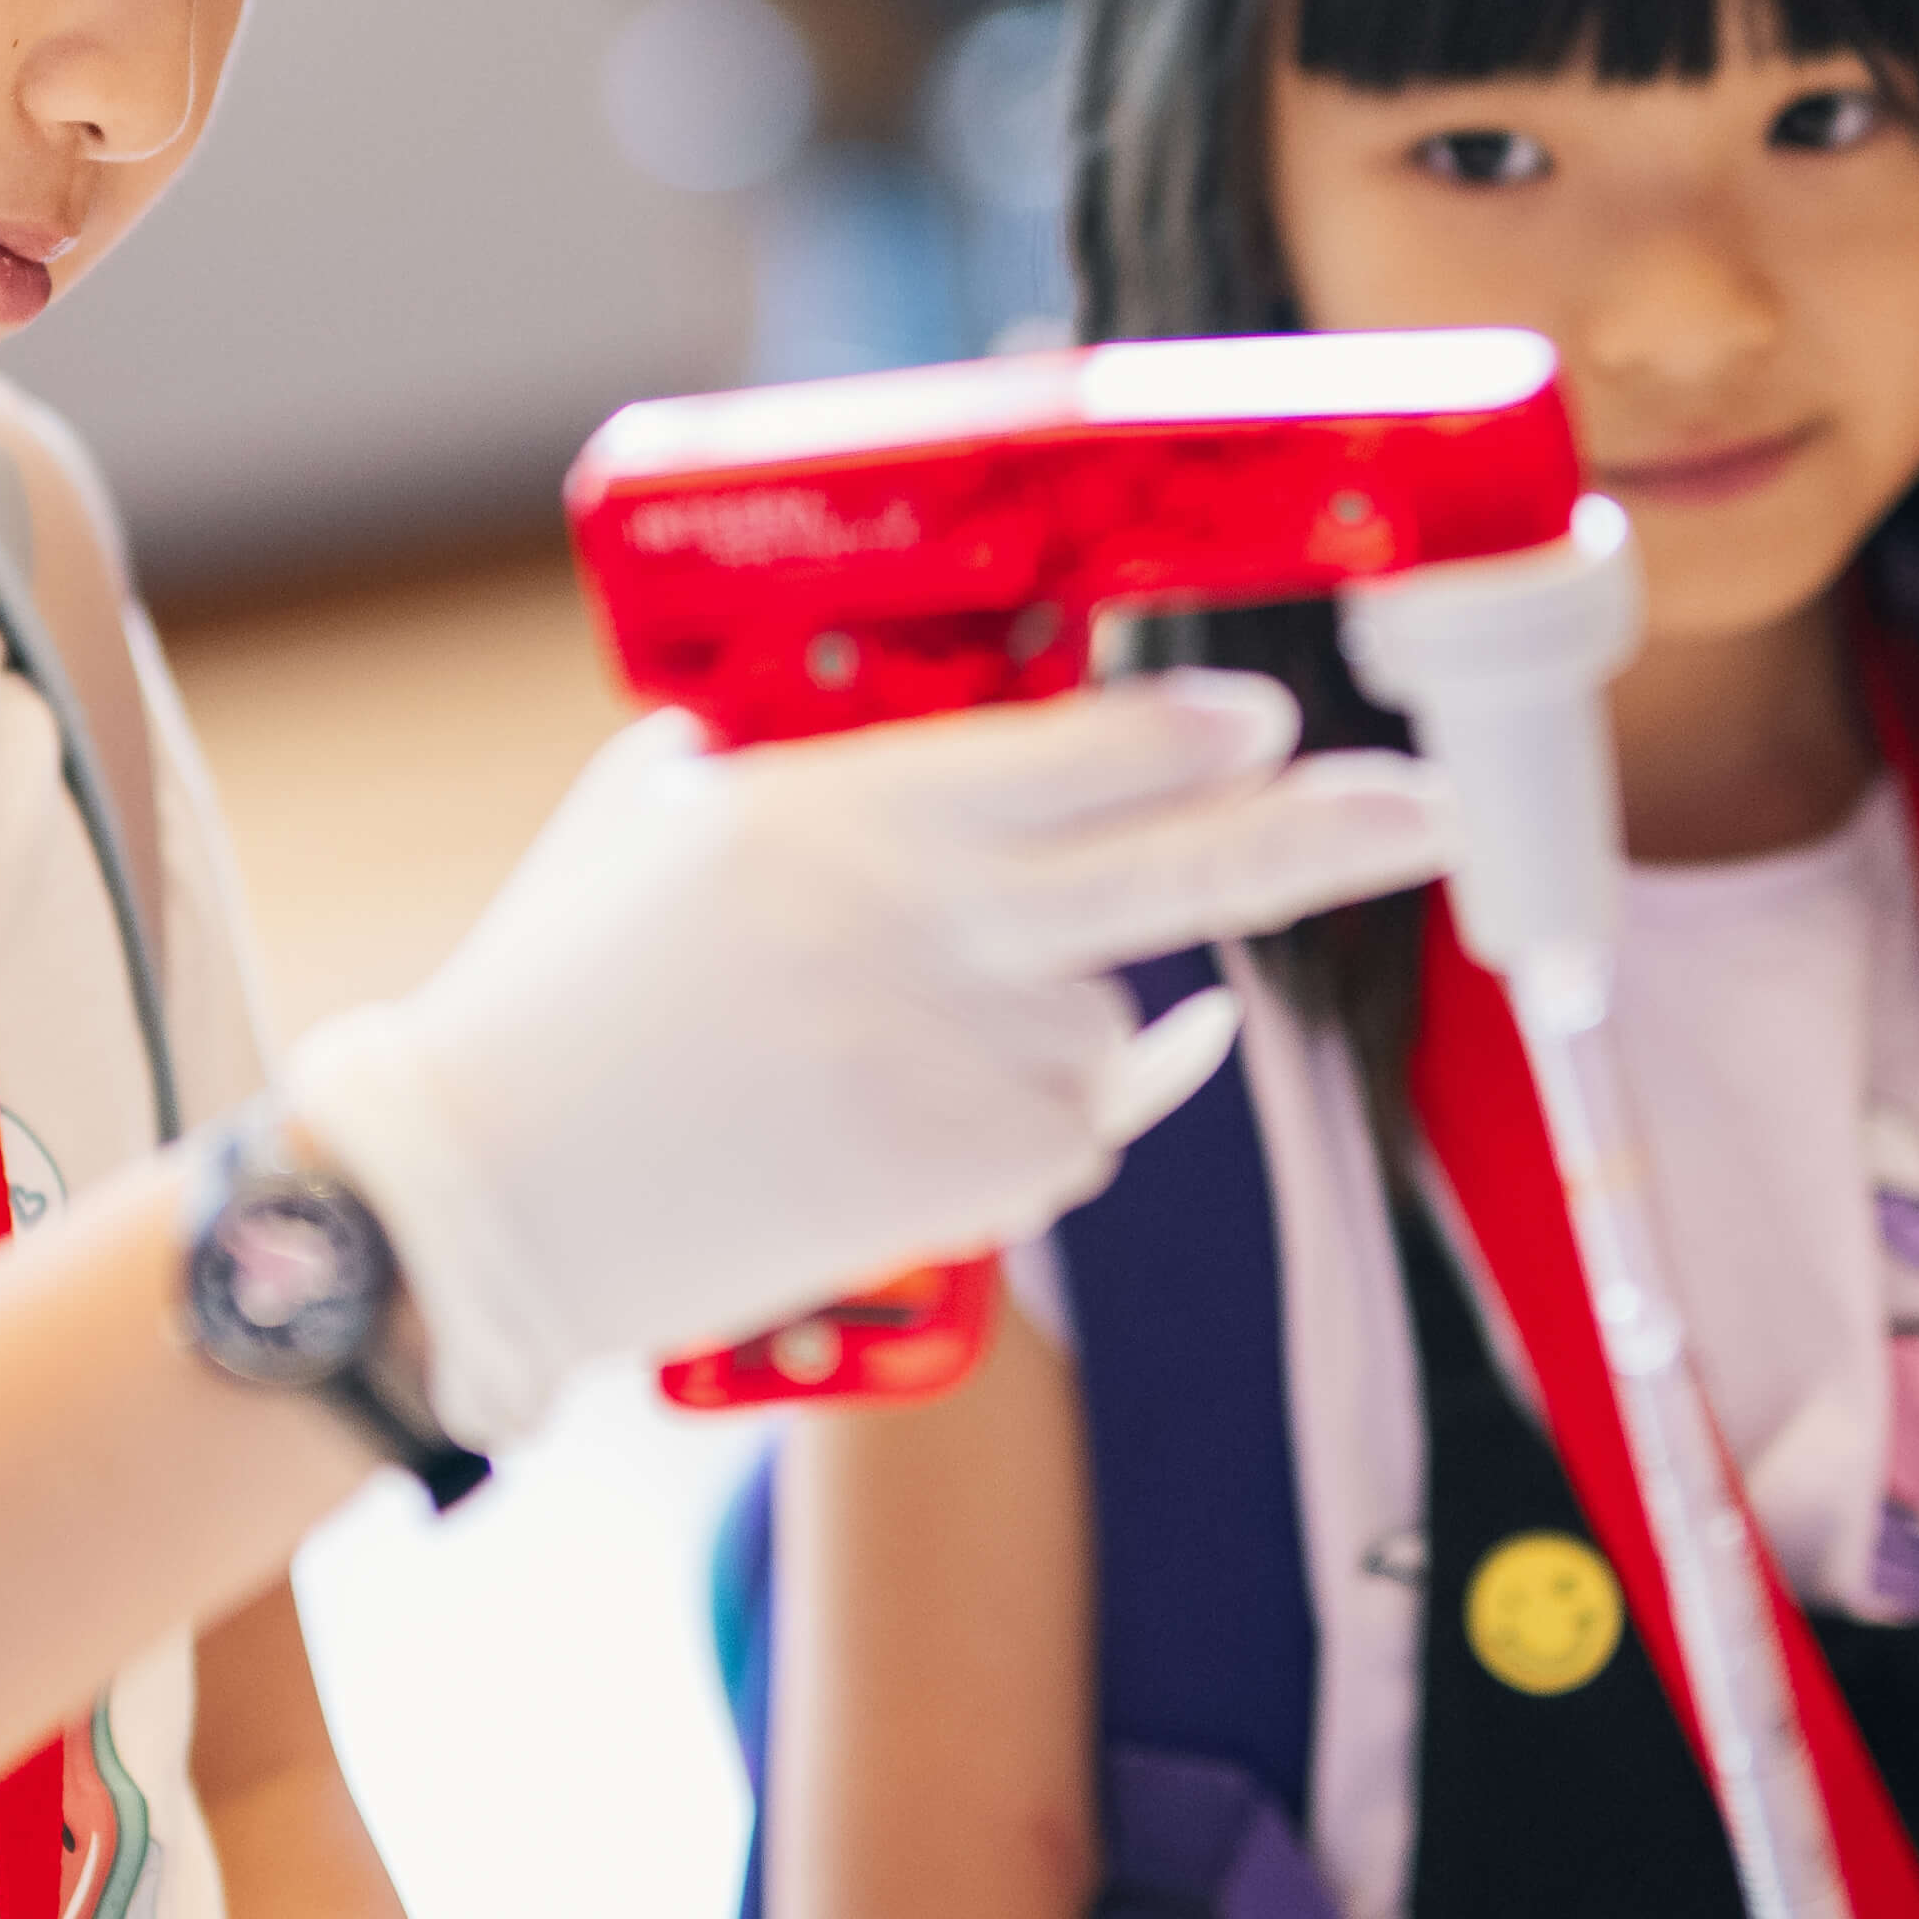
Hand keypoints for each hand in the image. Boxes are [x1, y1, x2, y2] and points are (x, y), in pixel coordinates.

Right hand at [286, 678, 1443, 1452]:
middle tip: (1425, 808)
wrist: (493, 1194)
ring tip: (870, 1043)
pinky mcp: (974, 1185)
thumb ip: (834, 762)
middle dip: (1329, 829)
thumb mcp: (675, 801)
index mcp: (861, 812)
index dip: (1201, 736)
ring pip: (1108, 1018)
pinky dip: (1018, 1115)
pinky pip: (1067, 1129)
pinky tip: (887, 1113)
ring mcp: (969, 1068)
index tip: (1257, 724)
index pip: (1098, 753)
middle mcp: (939, 931)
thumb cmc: (572, 980)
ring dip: (1046, 1014)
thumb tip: (979, 731)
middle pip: (1190, 865)